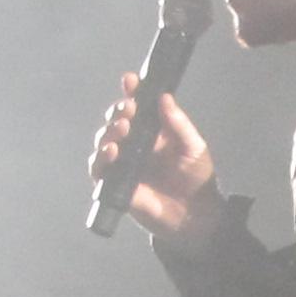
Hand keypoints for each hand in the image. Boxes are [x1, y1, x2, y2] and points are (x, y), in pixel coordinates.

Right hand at [88, 74, 217, 242]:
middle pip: (116, 121)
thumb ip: (177, 123)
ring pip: (103, 141)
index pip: (137, 106)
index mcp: (152, 131)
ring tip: (122, 129)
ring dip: (108, 131)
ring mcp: (124, 164)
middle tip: (128, 110)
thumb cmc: (197, 178)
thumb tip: (163, 97)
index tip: (130, 81)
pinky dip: (100, 158)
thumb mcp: (193, 146)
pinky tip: (111, 152)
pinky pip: (98, 169)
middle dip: (118, 111)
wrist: (196, 215)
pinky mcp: (115, 184)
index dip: (131, 92)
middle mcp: (135, 144)